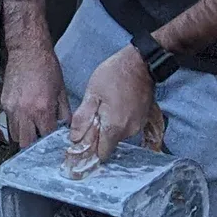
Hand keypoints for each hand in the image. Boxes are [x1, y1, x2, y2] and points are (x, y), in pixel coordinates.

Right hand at [0, 42, 69, 149]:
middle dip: (35, 145)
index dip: (51, 142)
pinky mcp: (4, 103)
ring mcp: (12, 108)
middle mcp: (24, 112)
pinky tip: (25, 117)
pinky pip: (9, 122)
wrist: (27, 51)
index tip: (54, 143)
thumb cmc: (47, 67)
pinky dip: (17, 124)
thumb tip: (66, 128)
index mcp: (42, 109)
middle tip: (42, 141)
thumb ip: (64, 113)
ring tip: (33, 130)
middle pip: (26, 143)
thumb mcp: (61, 91)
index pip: (46, 137)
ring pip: (15, 136)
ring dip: (24, 136)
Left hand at [65, 45, 156, 171]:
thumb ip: (83, 119)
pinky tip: (112, 107)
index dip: (88, 151)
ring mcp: (137, 126)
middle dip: (96, 137)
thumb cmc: (114, 74)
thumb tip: (74, 138)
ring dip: (106, 128)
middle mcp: (129, 131)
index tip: (79, 142)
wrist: (141, 63)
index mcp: (114, 127)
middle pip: (107, 145)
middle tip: (89, 118)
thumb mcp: (92, 94)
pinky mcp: (142, 119)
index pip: (100, 154)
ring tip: (101, 108)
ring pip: (116, 136)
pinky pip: (125, 128)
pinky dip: (116, 122)